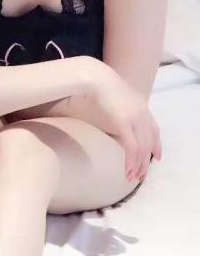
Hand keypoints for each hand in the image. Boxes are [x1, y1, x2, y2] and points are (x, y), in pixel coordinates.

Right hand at [87, 61, 162, 182]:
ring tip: (132, 177)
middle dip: (146, 162)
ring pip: (143, 149)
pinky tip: (128, 170)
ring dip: (138, 165)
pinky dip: (131, 161)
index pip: (155, 131)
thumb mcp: (118, 97)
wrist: (97, 78)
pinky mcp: (124, 124)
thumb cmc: (102, 85)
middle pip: (150, 143)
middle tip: (141, 175)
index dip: (157, 145)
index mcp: (142, 107)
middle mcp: (143, 114)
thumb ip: (122, 107)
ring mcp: (135, 119)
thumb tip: (117, 114)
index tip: (157, 158)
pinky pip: (132, 148)